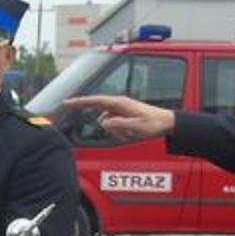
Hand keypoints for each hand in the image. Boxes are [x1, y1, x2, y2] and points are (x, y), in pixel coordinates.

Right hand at [61, 95, 176, 141]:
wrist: (167, 122)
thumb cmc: (153, 124)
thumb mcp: (136, 127)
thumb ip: (118, 124)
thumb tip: (104, 122)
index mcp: (119, 103)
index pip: (95, 101)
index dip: (79, 102)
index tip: (67, 102)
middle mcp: (118, 104)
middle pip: (102, 116)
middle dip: (111, 128)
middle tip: (128, 132)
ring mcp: (121, 109)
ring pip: (108, 122)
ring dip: (117, 131)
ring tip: (135, 134)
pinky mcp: (124, 115)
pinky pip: (114, 125)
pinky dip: (120, 131)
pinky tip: (133, 134)